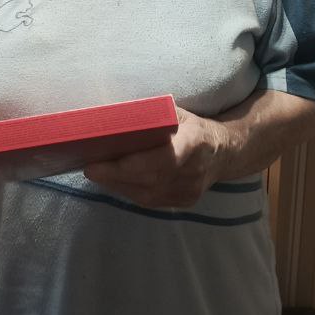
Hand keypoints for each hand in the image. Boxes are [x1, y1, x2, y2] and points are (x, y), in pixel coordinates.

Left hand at [83, 107, 230, 208]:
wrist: (224, 153)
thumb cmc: (192, 126)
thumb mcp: (177, 113)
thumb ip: (153, 116)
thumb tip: (114, 115)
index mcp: (194, 142)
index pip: (166, 157)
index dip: (136, 163)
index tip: (106, 162)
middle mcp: (194, 170)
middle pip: (150, 178)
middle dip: (116, 175)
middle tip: (90, 168)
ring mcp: (190, 190)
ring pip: (147, 193)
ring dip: (118, 185)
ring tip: (96, 173)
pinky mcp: (185, 202)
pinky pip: (151, 201)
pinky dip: (129, 191)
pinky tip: (113, 182)